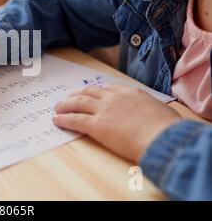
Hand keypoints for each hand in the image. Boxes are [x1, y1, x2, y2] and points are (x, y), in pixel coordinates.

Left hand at [53, 84, 180, 162]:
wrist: (163, 137)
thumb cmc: (168, 128)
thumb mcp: (162, 111)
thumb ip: (150, 110)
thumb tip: (154, 115)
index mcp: (131, 93)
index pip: (108, 87)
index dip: (96, 90)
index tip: (90, 92)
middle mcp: (114, 98)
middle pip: (89, 92)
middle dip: (76, 94)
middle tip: (68, 98)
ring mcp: (104, 110)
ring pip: (78, 103)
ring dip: (65, 105)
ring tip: (57, 108)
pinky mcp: (97, 125)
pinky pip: (75, 120)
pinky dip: (64, 119)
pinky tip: (57, 120)